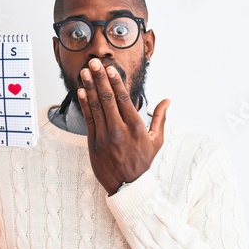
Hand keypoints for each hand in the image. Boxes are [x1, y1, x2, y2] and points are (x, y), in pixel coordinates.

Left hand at [77, 58, 169, 194]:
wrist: (127, 186)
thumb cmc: (142, 162)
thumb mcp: (156, 141)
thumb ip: (160, 118)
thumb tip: (167, 101)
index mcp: (135, 127)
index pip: (123, 99)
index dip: (115, 81)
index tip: (110, 68)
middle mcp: (119, 129)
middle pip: (107, 98)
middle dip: (99, 78)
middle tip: (94, 63)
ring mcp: (104, 136)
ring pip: (96, 106)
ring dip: (89, 87)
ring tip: (84, 72)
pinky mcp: (93, 143)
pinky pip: (88, 119)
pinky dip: (84, 104)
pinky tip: (81, 91)